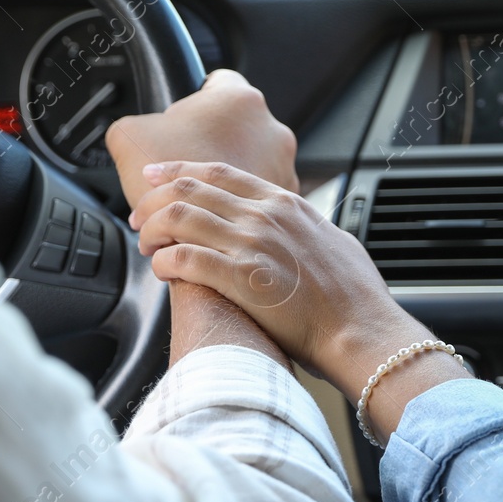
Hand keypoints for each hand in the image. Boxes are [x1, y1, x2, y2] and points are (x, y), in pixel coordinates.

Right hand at [106, 70, 297, 208]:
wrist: (201, 246)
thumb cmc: (168, 187)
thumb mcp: (128, 138)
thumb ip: (133, 125)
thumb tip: (135, 132)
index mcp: (239, 100)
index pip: (217, 83)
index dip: (195, 99)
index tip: (184, 117)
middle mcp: (271, 130)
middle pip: (236, 126)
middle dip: (211, 143)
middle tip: (184, 164)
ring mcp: (283, 168)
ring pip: (252, 160)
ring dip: (228, 173)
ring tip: (198, 195)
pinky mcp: (283, 204)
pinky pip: (260, 194)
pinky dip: (241, 201)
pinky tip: (214, 211)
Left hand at [130, 161, 471, 439]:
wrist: (363, 331)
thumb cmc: (355, 299)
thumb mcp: (334, 243)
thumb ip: (307, 229)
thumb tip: (301, 229)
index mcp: (285, 206)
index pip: (220, 173)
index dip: (181, 170)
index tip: (157, 176)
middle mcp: (265, 218)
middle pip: (191, 190)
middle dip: (154, 200)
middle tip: (139, 216)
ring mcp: (252, 246)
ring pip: (179, 218)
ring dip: (153, 231)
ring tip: (147, 246)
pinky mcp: (242, 279)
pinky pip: (184, 259)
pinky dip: (163, 262)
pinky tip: (161, 271)